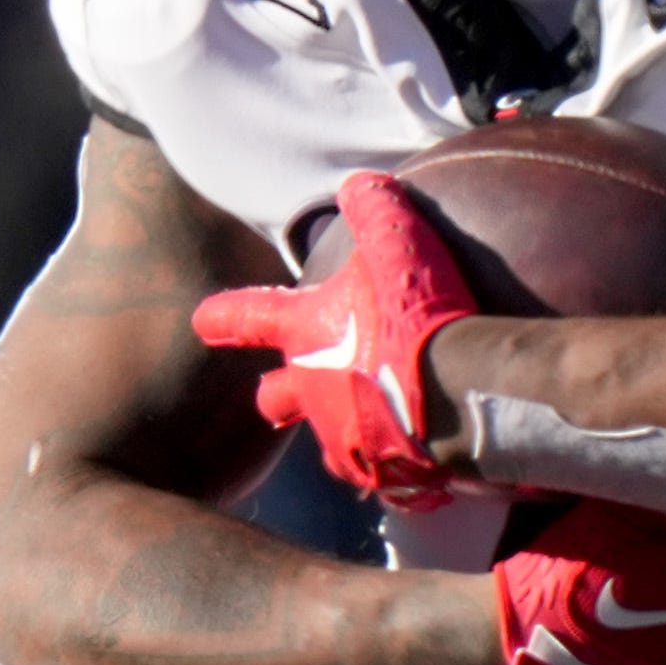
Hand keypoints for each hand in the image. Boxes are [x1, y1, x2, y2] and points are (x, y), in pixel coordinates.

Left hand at [189, 172, 471, 506]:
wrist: (463, 392)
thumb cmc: (422, 313)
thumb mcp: (399, 244)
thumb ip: (375, 212)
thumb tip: (360, 184)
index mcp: (307, 334)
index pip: (249, 318)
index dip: (224, 317)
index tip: (202, 322)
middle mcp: (314, 393)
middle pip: (275, 398)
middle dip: (275, 396)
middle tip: (280, 397)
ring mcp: (349, 441)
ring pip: (331, 445)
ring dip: (343, 433)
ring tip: (374, 428)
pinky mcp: (390, 480)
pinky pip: (390, 480)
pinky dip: (401, 467)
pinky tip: (426, 460)